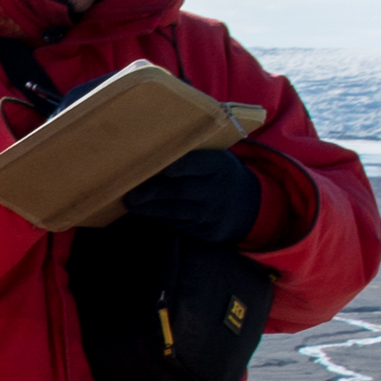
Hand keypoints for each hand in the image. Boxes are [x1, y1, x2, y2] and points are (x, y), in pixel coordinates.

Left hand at [123, 145, 261, 243]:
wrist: (250, 206)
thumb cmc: (221, 175)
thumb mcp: (217, 160)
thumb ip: (192, 156)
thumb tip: (151, 149)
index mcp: (219, 165)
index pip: (197, 164)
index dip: (177, 166)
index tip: (158, 168)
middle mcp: (217, 190)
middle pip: (181, 190)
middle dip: (153, 192)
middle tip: (130, 193)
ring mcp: (212, 213)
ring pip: (176, 211)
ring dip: (150, 209)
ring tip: (131, 204)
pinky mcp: (207, 231)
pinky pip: (179, 225)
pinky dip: (160, 218)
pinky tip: (145, 212)